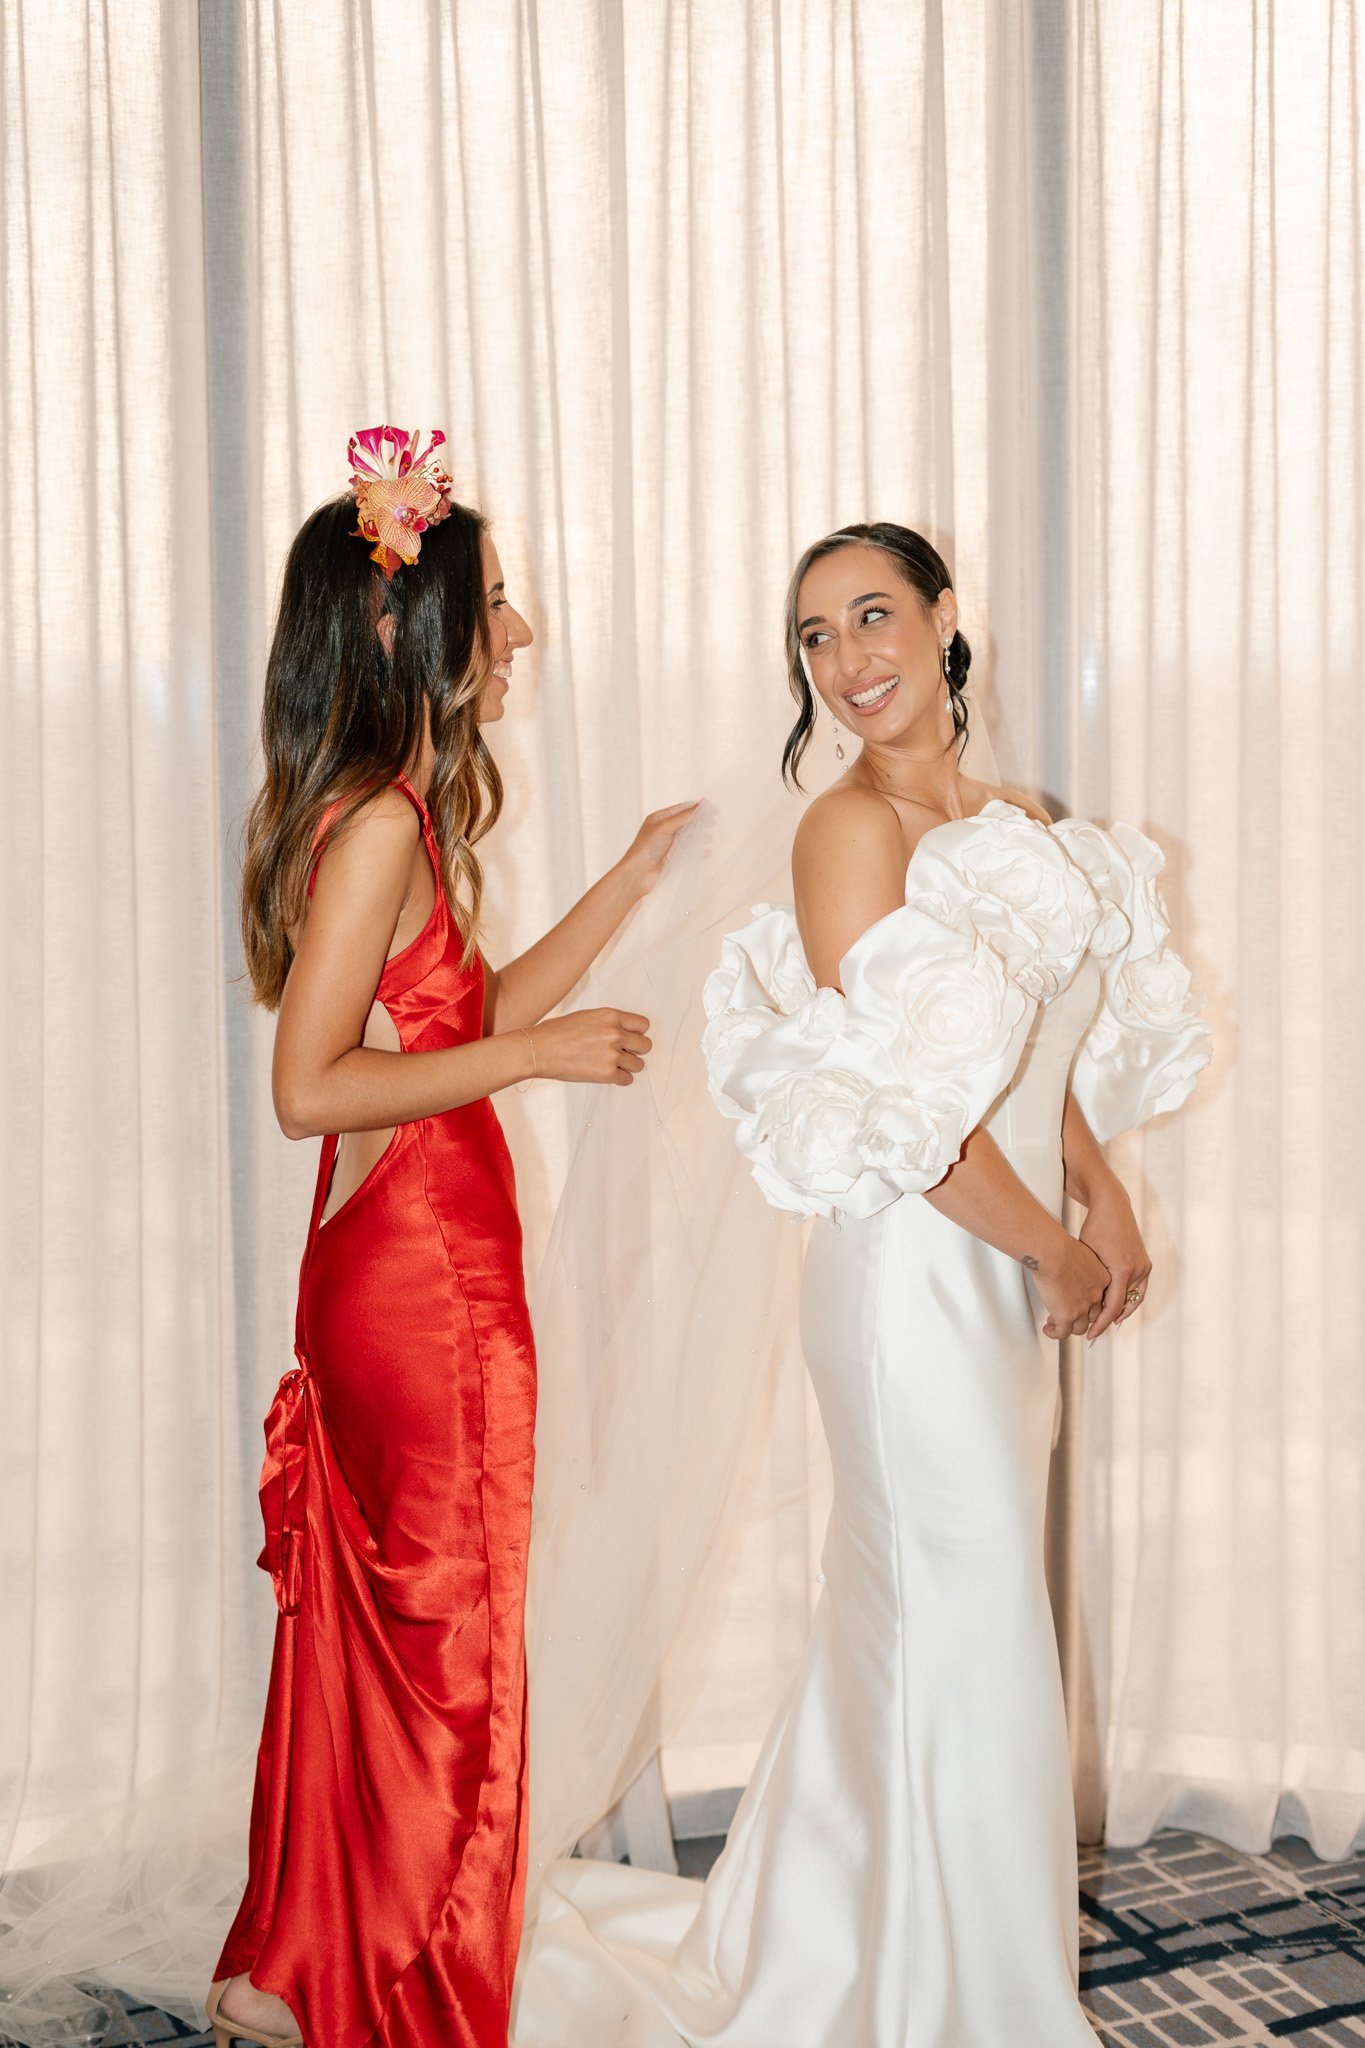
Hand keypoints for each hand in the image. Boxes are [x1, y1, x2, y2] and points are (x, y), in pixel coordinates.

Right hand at [526, 1008, 651, 1086]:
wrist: (539, 1049)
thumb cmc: (556, 1032)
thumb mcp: (587, 1017)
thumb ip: (608, 1023)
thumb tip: (623, 1033)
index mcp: (611, 1016)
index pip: (643, 1025)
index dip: (637, 1033)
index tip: (630, 1039)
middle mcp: (615, 1033)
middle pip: (645, 1046)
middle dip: (635, 1050)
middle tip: (623, 1054)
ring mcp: (612, 1054)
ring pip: (638, 1064)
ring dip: (628, 1066)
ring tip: (613, 1065)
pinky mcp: (607, 1073)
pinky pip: (627, 1079)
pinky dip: (620, 1079)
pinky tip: (608, 1074)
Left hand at [618, 801, 702, 898]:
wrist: (638, 874)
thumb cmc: (646, 848)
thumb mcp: (665, 827)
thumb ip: (683, 817)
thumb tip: (700, 805)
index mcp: (659, 819)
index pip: (681, 809)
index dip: (696, 808)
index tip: (711, 808)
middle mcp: (664, 830)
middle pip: (686, 822)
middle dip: (700, 821)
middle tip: (713, 822)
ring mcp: (669, 844)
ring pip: (689, 837)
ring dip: (699, 836)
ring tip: (708, 837)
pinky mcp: (673, 858)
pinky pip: (689, 851)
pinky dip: (698, 851)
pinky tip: (705, 852)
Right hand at [1030, 1232, 1110, 1341]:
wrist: (1052, 1253)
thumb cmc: (1061, 1247)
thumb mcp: (1081, 1253)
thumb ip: (1080, 1264)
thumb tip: (1071, 1264)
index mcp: (1102, 1279)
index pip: (1101, 1298)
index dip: (1090, 1302)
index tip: (1081, 1303)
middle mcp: (1096, 1296)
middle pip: (1094, 1315)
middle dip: (1081, 1316)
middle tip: (1069, 1314)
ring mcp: (1083, 1308)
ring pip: (1079, 1327)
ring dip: (1068, 1327)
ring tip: (1055, 1323)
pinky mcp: (1067, 1316)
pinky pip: (1062, 1333)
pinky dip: (1055, 1333)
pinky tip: (1048, 1328)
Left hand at [1077, 1179, 1151, 1340]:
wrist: (1113, 1207)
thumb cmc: (1095, 1227)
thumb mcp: (1087, 1254)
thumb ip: (1091, 1279)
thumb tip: (1085, 1304)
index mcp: (1122, 1268)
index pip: (1113, 1306)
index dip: (1101, 1323)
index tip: (1091, 1334)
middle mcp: (1138, 1269)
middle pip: (1125, 1305)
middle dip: (1109, 1320)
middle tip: (1094, 1333)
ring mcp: (1144, 1266)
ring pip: (1133, 1299)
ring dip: (1120, 1312)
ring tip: (1104, 1323)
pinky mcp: (1145, 1263)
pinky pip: (1139, 1289)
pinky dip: (1128, 1301)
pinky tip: (1117, 1310)